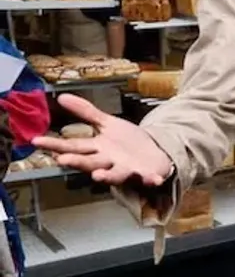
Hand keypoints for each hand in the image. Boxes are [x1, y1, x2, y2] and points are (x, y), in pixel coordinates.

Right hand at [32, 94, 172, 186]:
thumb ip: (86, 112)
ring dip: (108, 176)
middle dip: (78, 162)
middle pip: (91, 162)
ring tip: (98, 176)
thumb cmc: (127, 142)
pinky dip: (151, 179)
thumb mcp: (108, 123)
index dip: (55, 144)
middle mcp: (109, 162)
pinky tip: (154, 179)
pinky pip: (149, 178)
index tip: (37, 141)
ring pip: (115, 174)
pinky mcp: (147, 174)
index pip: (74, 146)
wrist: (154, 154)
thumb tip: (62, 97)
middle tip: (63, 160)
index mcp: (98, 149)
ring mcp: (127, 170)